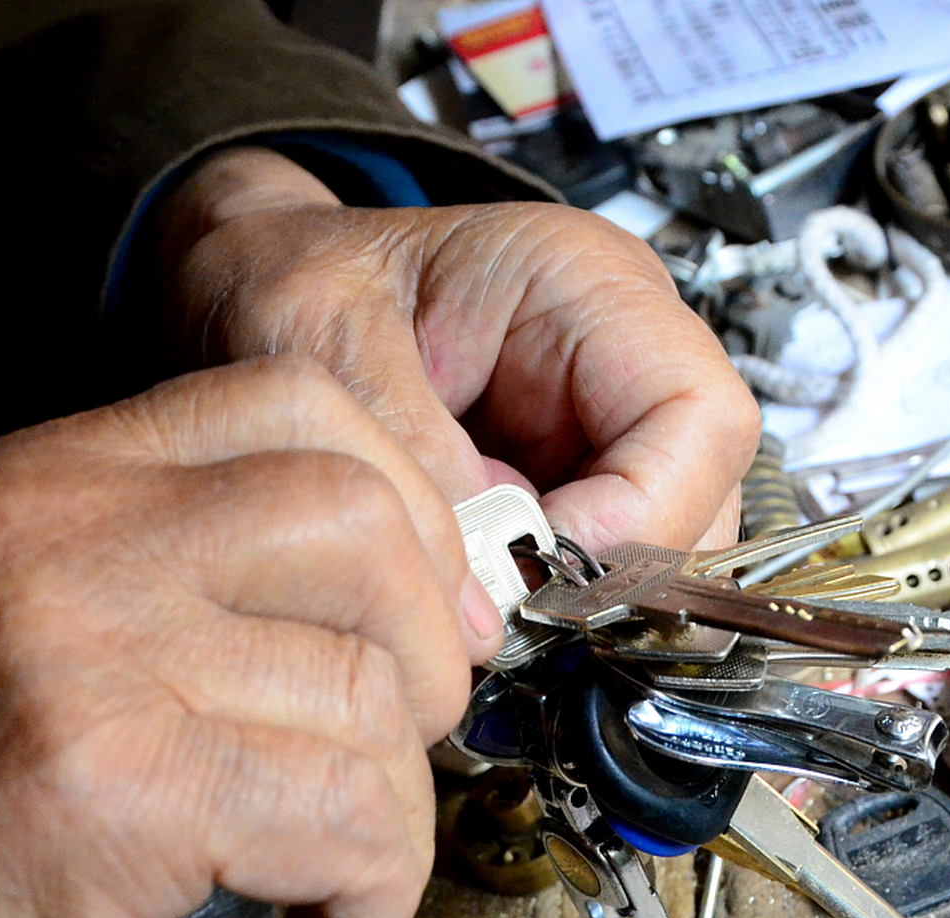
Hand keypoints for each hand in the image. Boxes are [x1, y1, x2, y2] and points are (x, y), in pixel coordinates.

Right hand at [0, 356, 499, 917]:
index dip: (406, 508)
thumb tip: (365, 612)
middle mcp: (60, 535)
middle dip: (427, 645)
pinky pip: (344, 814)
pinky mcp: (107, 791)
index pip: (295, 401)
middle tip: (404, 748)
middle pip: (360, 513)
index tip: (424, 619)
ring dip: (398, 811)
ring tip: (344, 884)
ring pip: (368, 686)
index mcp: (40, 482)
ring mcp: (80, 651)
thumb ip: (153, 583)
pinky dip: (373, 894)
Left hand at [149, 147, 760, 551]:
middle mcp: (619, 360)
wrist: (249, 280)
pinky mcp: (558, 493)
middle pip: (698, 502)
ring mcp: (597, 434)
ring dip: (574, 601)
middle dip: (614, 576)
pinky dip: (534, 606)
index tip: (542, 569)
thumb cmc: (291, 273)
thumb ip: (403, 452)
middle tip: (503, 613)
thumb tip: (480, 599)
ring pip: (654, 557)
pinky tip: (465, 598)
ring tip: (471, 601)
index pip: (701, 419)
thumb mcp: (318, 331)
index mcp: (590, 284)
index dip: (644, 516)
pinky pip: (588, 576)